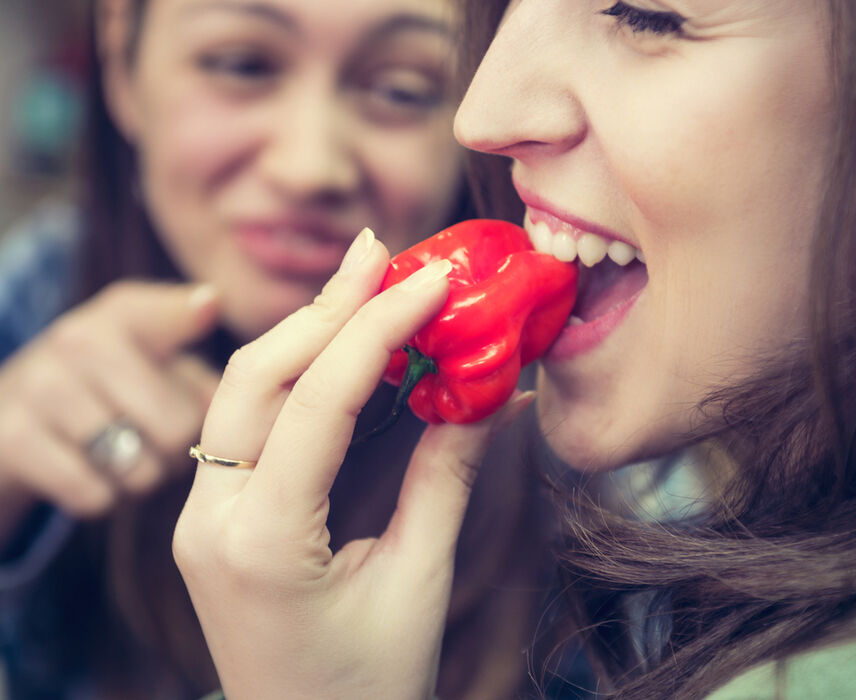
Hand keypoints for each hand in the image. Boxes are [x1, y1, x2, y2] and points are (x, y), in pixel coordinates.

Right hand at [0, 281, 220, 540]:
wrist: (12, 418)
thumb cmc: (119, 391)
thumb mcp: (164, 364)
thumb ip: (225, 375)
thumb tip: (274, 395)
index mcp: (127, 313)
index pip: (182, 314)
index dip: (202, 323)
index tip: (214, 312)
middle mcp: (79, 338)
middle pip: (179, 423)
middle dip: (180, 446)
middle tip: (161, 438)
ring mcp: (41, 387)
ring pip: (139, 465)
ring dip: (145, 477)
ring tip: (128, 453)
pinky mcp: (13, 438)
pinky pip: (96, 493)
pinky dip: (104, 497)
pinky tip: (94, 473)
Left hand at [173, 230, 530, 699]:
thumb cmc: (371, 683)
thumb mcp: (418, 579)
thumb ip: (447, 475)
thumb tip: (496, 392)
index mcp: (262, 543)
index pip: (316, 403)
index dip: (377, 329)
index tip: (432, 279)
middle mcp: (211, 519)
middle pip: (255, 378)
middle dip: (325, 306)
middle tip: (386, 251)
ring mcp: (201, 515)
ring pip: (241, 391)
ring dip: (306, 329)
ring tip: (367, 278)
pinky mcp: (212, 513)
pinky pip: (247, 421)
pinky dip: (296, 372)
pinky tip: (341, 341)